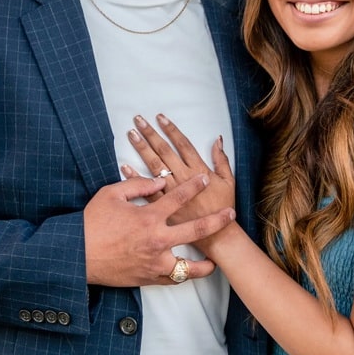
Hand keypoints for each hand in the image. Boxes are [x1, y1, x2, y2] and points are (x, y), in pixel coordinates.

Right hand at [83, 174, 234, 288]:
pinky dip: (181, 277)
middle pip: (197, 230)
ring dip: (205, 264)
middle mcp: (157, 240)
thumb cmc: (92, 223)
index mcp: (149, 218)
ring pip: (190, 267)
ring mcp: (155, 263)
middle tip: (230, 215)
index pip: (178, 197)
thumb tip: (159, 180)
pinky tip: (188, 273)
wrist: (77, 255)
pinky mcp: (148, 278)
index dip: (194, 186)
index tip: (204, 179)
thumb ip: (138, 185)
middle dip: (216, 221)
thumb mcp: (111, 194)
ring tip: (215, 261)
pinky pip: (172, 280)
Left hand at [124, 115, 236, 240]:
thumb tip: (217, 140)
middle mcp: (183, 179)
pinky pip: (146, 190)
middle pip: (164, 152)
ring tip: (132, 134)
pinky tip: (125, 166)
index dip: (171, 130)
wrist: (217, 237)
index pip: (183, 144)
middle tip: (139, 120)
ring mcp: (171, 193)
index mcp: (199, 171)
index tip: (160, 117)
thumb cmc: (223, 207)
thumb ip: (221, 160)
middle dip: (151, 134)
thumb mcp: (229, 182)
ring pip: (154, 166)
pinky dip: (135, 178)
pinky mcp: (163, 208)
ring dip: (142, 149)